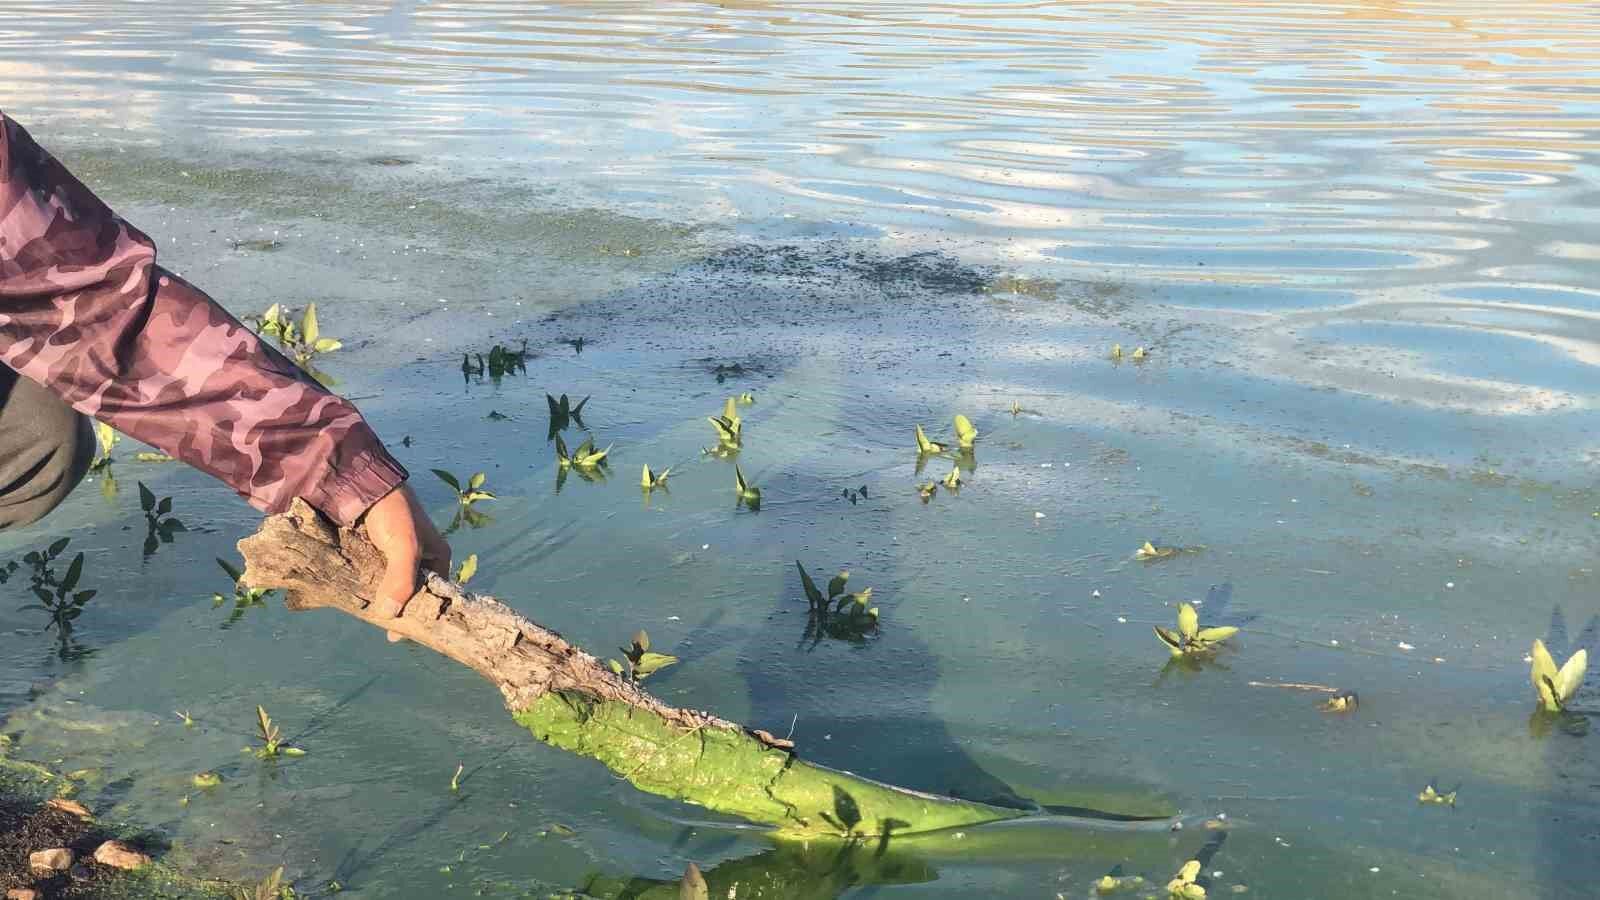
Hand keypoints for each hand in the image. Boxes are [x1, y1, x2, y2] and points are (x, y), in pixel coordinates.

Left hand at [362, 483, 450, 640]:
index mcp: (437, 558)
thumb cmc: (393, 513)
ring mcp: (393, 559)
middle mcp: (419, 561)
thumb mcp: (404, 546)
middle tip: (385, 630)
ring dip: (381, 601)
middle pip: (412, 594)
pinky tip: (357, 602)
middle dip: (399, 610)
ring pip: (390, 587)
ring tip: (369, 619)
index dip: (422, 615)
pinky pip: (372, 578)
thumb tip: (390, 615)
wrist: (361, 483)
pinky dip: (366, 589)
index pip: (435, 595)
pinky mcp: (372, 555)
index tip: (404, 634)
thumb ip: (401, 579)